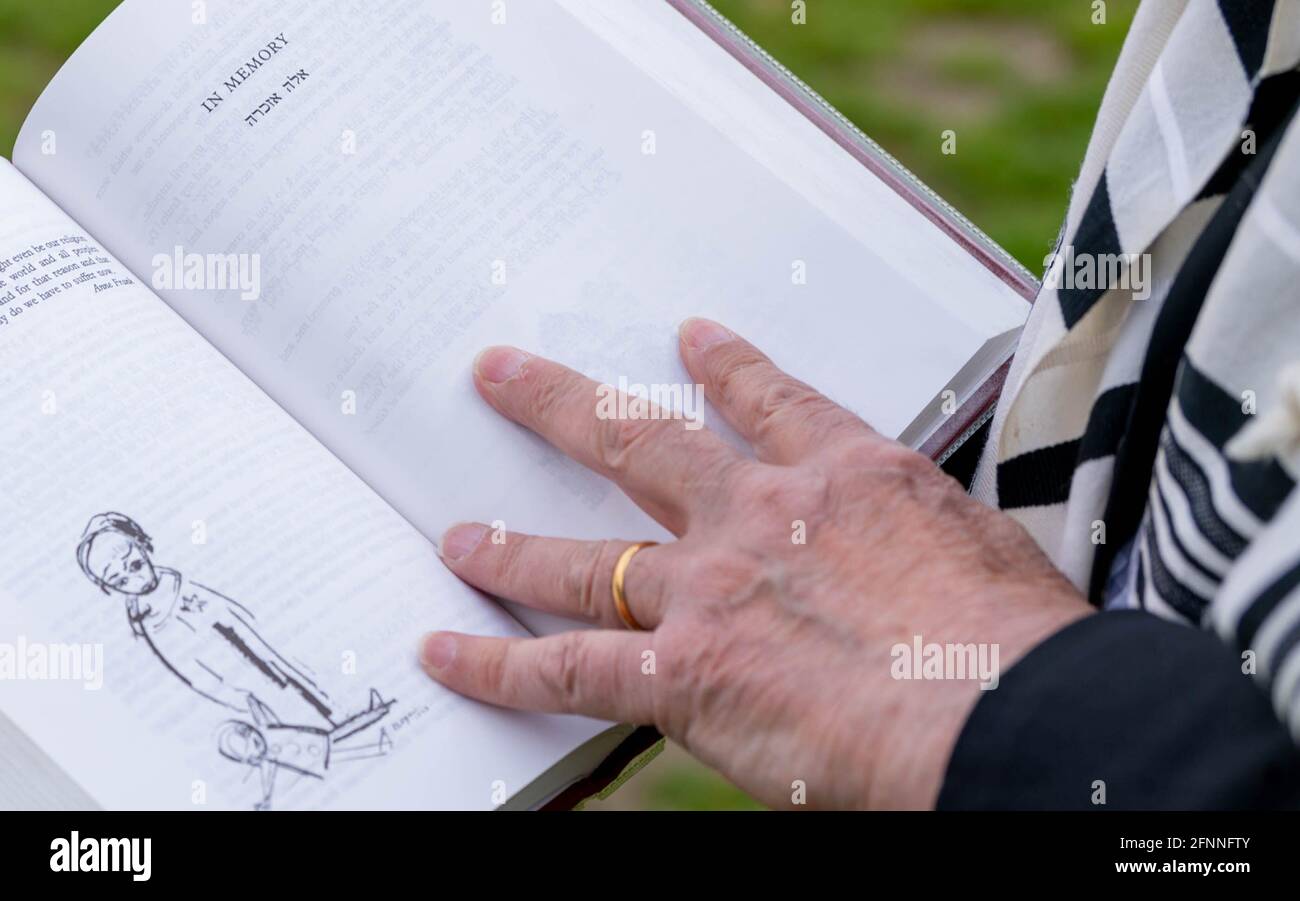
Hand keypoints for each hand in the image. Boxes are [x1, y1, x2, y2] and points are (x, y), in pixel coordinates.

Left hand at [420, 317, 1091, 807]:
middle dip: (562, 405)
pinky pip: (566, 666)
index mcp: (849, 478)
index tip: (692, 339)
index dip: (727, 366)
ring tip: (459, 532)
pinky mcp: (683, 670)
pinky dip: (498, 662)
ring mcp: (712, 588)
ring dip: (511, 542)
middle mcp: (763, 514)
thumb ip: (929, 546)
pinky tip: (446, 653)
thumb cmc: (1024, 644)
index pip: (772, 403)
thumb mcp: (990, 556)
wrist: (1006, 710)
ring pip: (583, 556)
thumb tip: (930, 568)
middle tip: (504, 374)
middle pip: (639, 443)